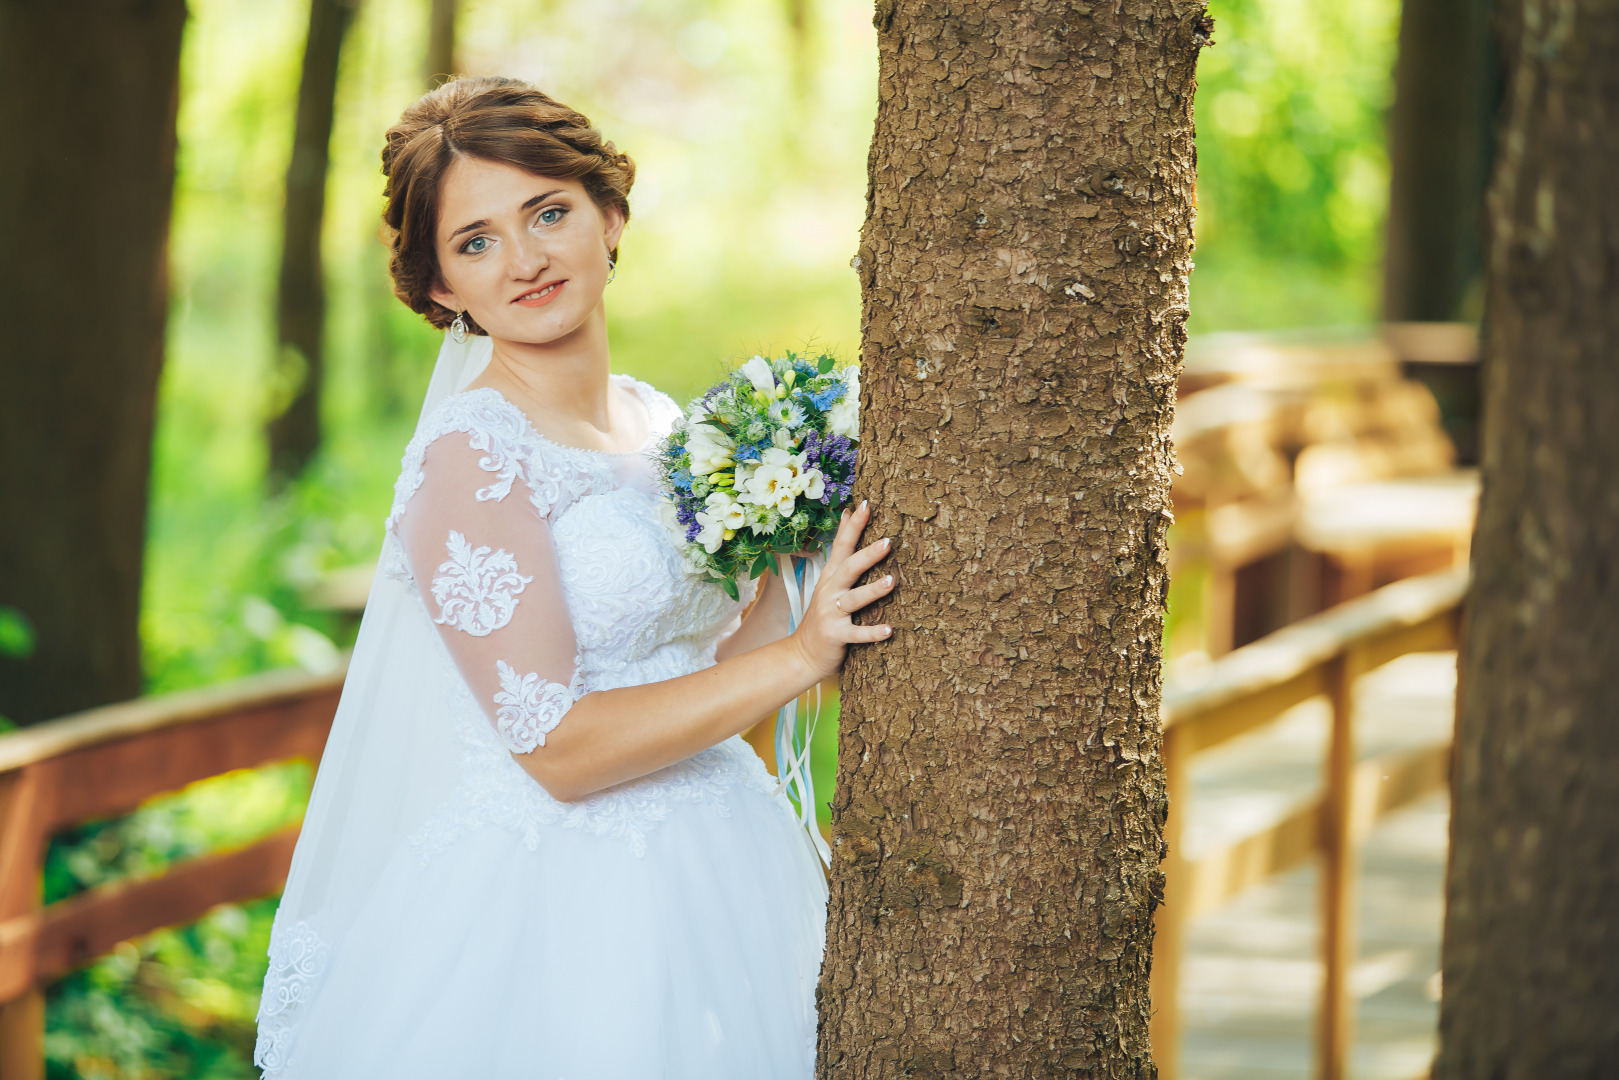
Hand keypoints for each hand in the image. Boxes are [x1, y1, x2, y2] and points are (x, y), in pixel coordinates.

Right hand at [786, 500, 893, 680]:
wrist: (803, 654)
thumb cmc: (825, 613)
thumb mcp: (830, 578)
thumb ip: (841, 549)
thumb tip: (847, 512)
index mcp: (832, 576)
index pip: (842, 545)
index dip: (853, 526)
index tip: (866, 504)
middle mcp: (830, 591)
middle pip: (849, 568)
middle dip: (867, 554)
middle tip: (888, 542)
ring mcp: (832, 614)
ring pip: (854, 599)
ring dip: (872, 590)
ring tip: (891, 581)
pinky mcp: (836, 636)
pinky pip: (856, 634)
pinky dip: (872, 633)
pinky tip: (888, 630)